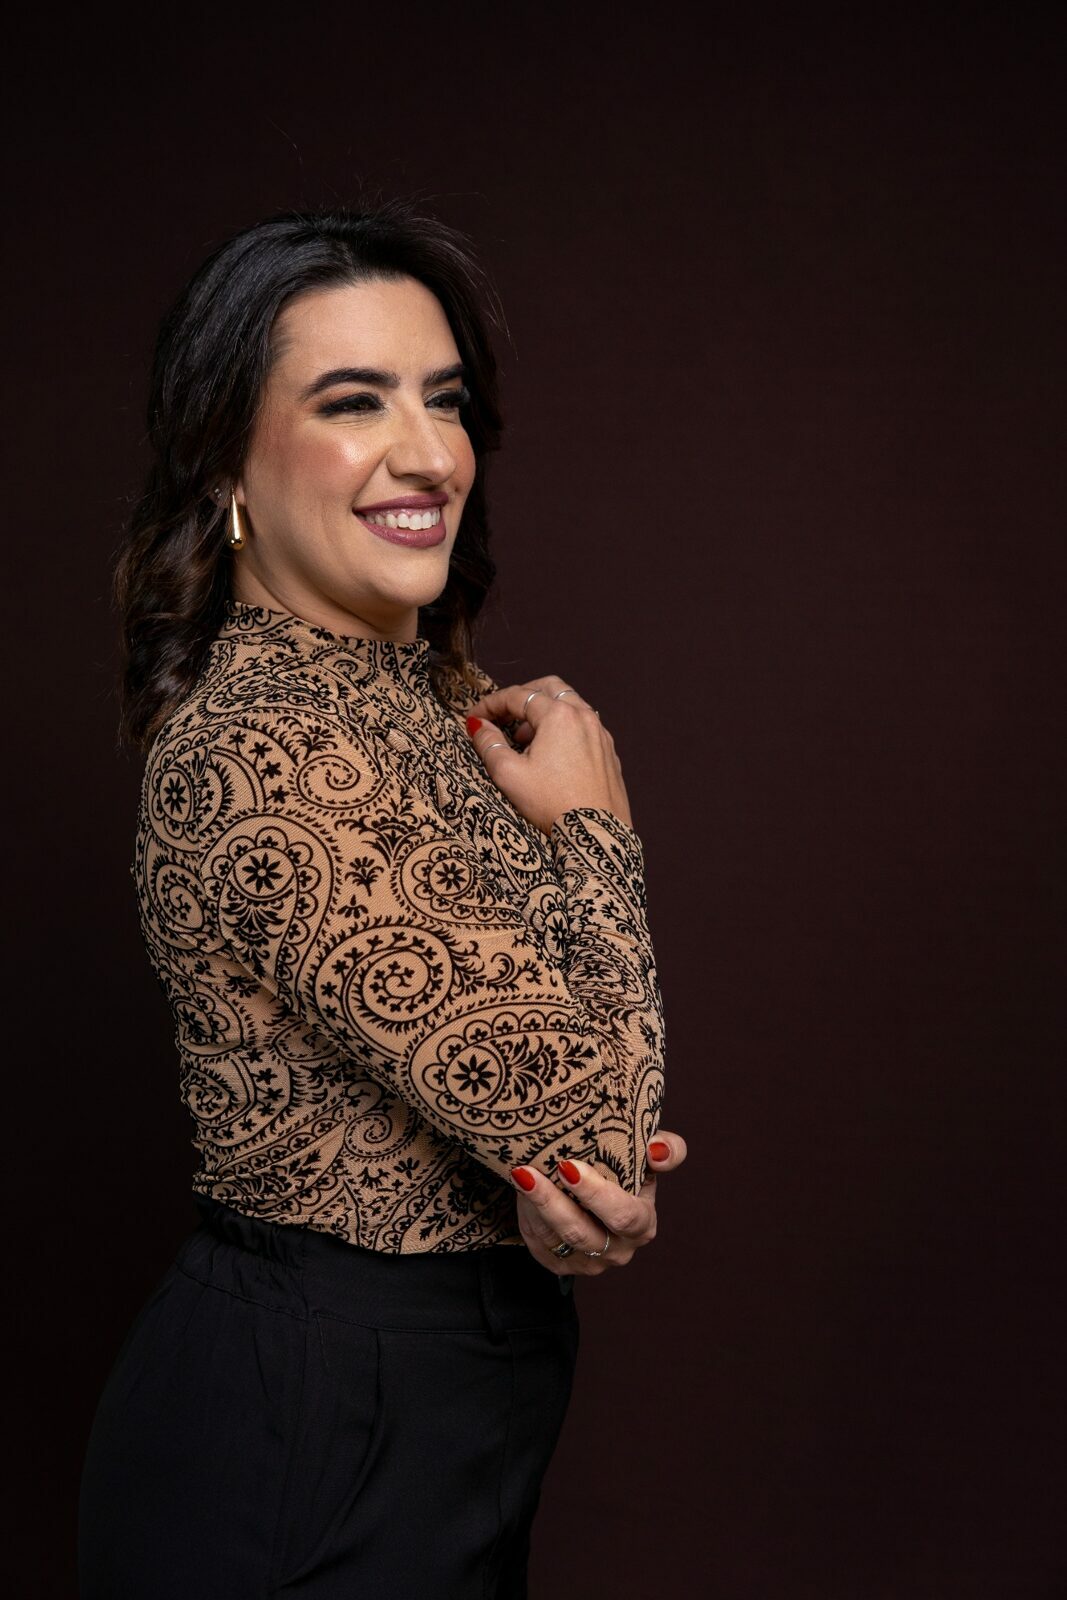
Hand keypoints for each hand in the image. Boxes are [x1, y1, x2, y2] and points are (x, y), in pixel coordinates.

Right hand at [466, 677, 631, 835]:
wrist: (595, 834)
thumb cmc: (553, 804)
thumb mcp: (509, 774)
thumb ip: (489, 744)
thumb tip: (478, 726)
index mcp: (558, 716)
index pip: (517, 696)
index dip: (490, 704)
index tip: (475, 717)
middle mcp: (584, 717)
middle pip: (548, 688)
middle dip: (521, 697)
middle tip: (502, 716)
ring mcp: (600, 733)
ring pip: (569, 705)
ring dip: (543, 713)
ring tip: (523, 738)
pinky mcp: (609, 752)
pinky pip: (584, 726)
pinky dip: (563, 728)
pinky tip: (551, 753)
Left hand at [510, 1131, 688, 1275]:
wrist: (600, 1200)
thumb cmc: (625, 1174)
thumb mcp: (648, 1160)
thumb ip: (667, 1150)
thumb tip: (657, 1150)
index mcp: (642, 1225)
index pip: (622, 1215)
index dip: (595, 1194)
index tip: (567, 1165)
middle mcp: (617, 1251)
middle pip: (580, 1231)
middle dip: (551, 1200)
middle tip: (527, 1170)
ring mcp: (588, 1263)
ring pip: (554, 1239)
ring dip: (532, 1206)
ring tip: (518, 1173)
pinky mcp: (561, 1266)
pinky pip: (539, 1245)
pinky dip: (527, 1217)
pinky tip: (519, 1191)